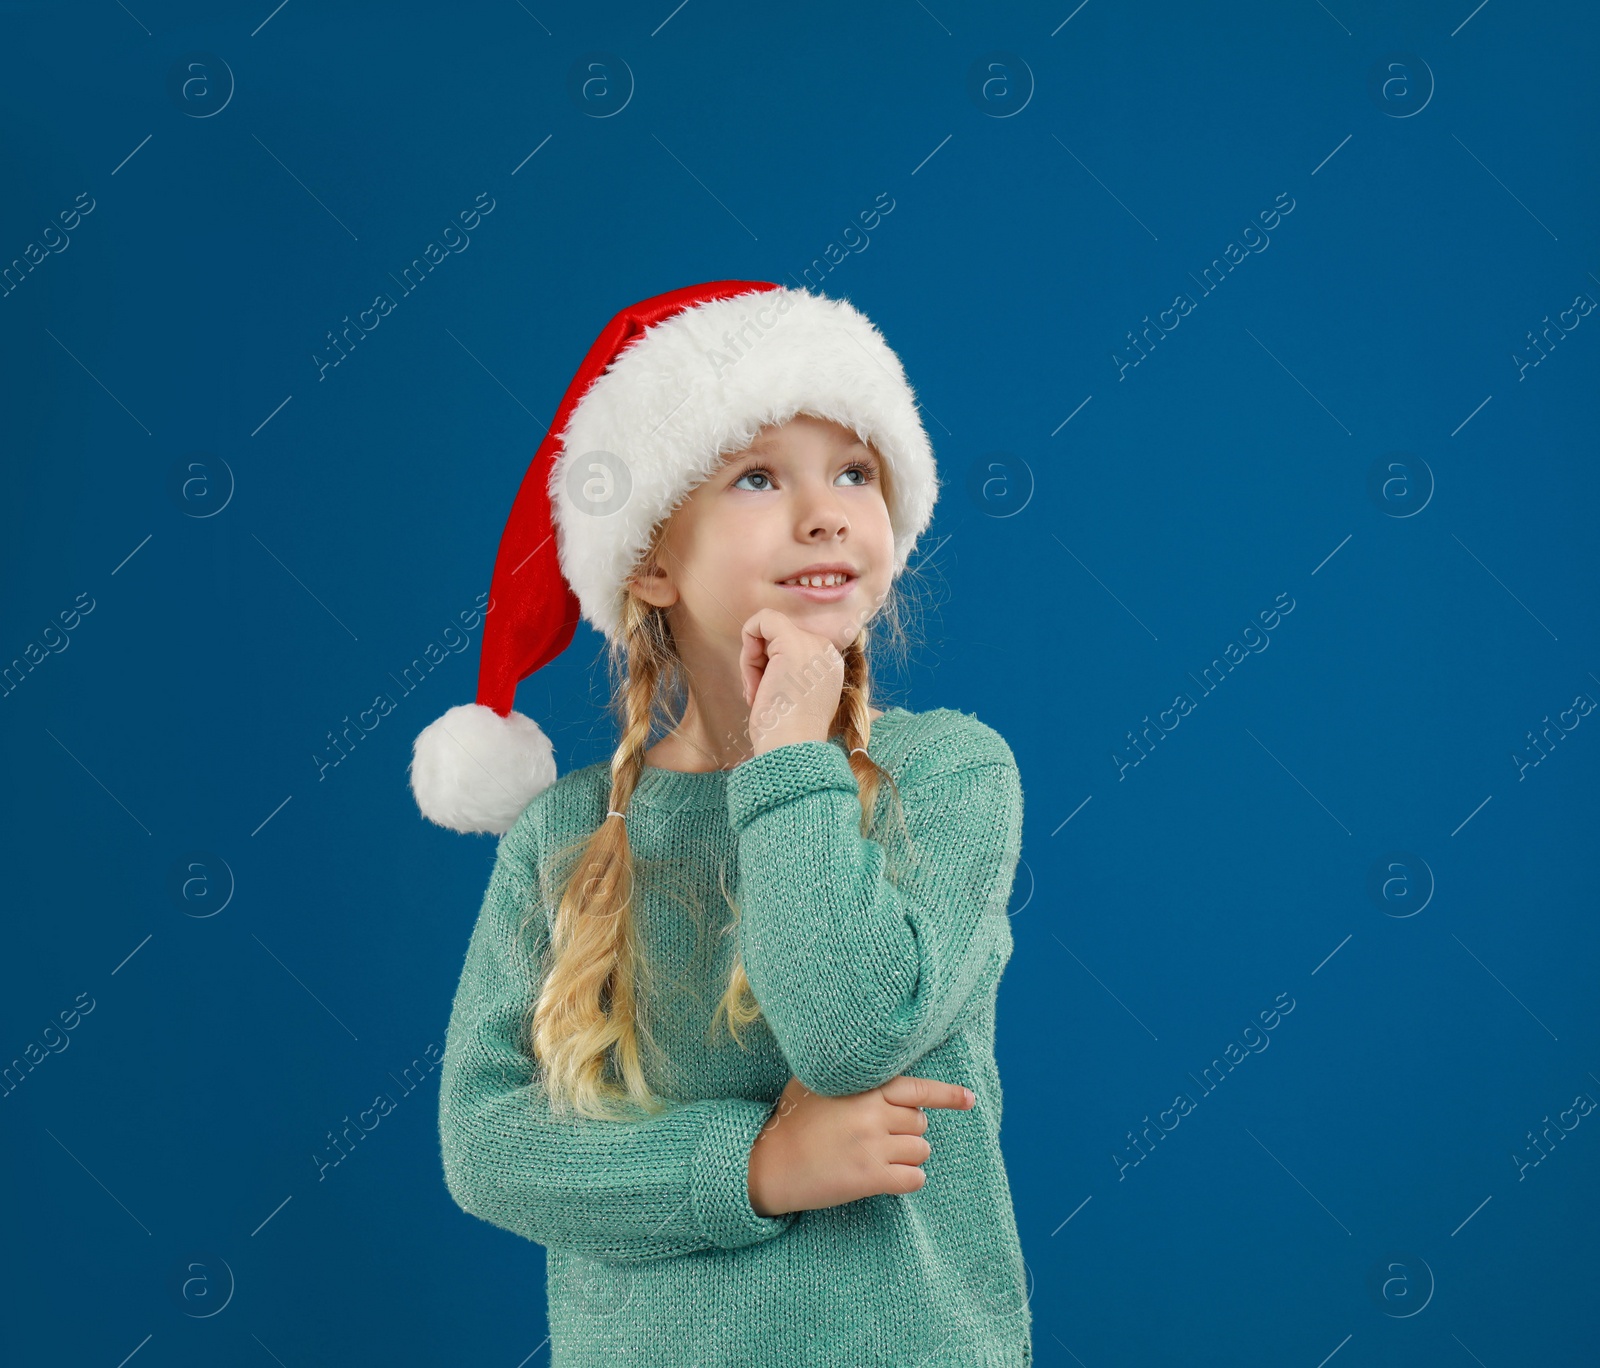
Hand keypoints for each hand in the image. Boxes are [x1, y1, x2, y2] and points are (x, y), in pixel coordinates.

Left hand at [739, 608, 845, 756]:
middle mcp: (826, 651)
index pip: (791, 647)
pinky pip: (762, 619)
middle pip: (779, 637)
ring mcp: (813, 644)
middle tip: (758, 694)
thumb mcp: (794, 697)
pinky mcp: (792, 642)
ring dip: (752, 661)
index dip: (771, 667)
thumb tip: (764, 658)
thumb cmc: (785, 734)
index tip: (768, 695)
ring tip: (756, 693)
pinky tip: (752, 675)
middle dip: (760, 663)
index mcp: (829, 666)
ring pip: (768, 630)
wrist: (792, 750)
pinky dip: (747, 640)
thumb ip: (789, 673)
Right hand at [746, 1074, 975, 1216]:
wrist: (769, 1163)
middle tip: (880, 1135)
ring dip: (908, 1155)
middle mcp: (872, 1115)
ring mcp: (873, 1147)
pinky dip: (907, 1179)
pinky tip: (887, 1176)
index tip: (969, 1100)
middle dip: (907, 1130)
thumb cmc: (792, 1120)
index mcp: (863, 1089)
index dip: (947, 1095)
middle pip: (920, 1123)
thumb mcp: (816, 1083)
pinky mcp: (870, 1178)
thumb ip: (849, 1075)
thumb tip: (874, 1065)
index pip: (916, 1089)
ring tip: (880, 1156)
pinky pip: (913, 1179)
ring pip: (921, 1151)